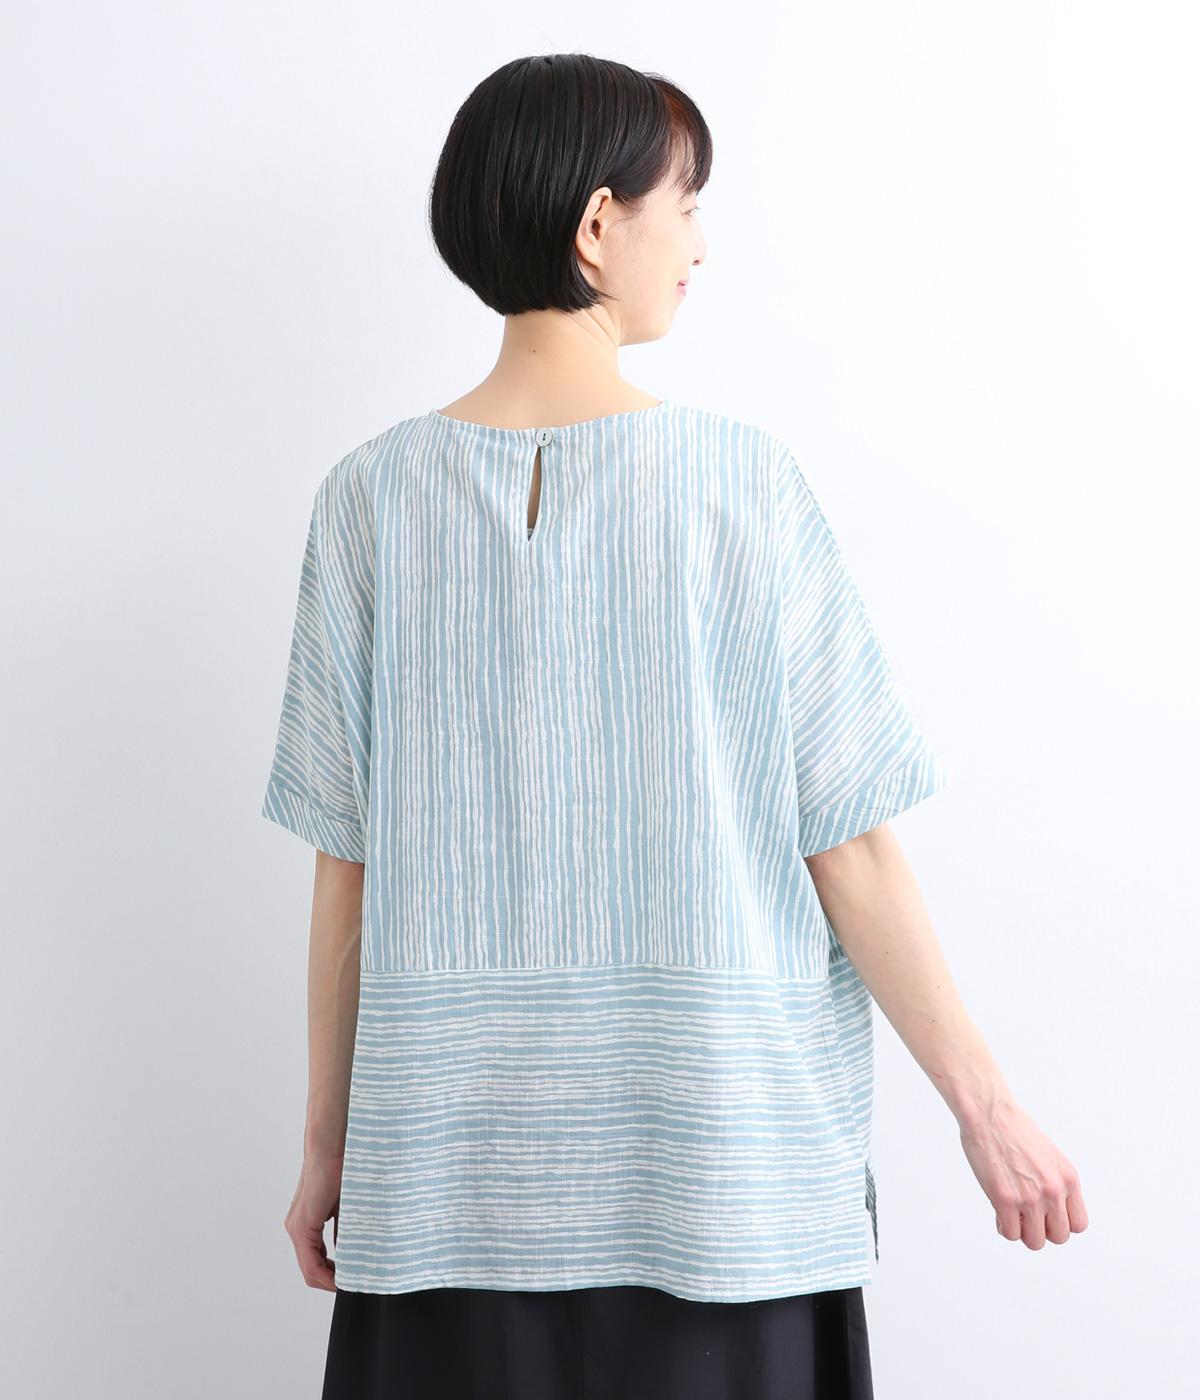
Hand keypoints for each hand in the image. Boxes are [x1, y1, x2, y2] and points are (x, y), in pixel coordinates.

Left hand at [284, 1150, 343, 1289]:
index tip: (354, 1276)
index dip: (335, 1273)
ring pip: (310, 1269)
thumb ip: (347, 1229)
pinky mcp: (302, 1226)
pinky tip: (342, 1276)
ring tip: (352, 1281)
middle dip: (334, 1279)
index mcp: (308, 1222)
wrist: (333, 1145)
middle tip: (355, 1282)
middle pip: (312, 1269)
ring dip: (330, 1279)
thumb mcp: (348, 1207)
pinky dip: (326, 1274)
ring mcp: (297, 1228)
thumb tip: (355, 1251)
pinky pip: (310, 1263)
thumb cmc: (343, 1168)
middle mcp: (297, 1228)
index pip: (318, 1260)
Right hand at [958, 1098, 1088, 1248]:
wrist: (989, 1114)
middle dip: (1041, 1229)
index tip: (1046, 1215)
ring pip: (1035, 1241)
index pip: (1078, 1224)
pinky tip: (998, 1211)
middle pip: (1058, 1237)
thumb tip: (1051, 1210)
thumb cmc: (1014, 1130)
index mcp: (1068, 1178)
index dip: (1060, 1222)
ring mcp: (1029, 1197)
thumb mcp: (1050, 1156)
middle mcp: (1053, 1190)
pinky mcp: (1004, 1199)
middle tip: (1026, 1215)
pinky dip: (1004, 1226)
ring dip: (1022, 1232)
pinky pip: (1010, 1233)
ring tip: (1012, 1214)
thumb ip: (1056, 1182)